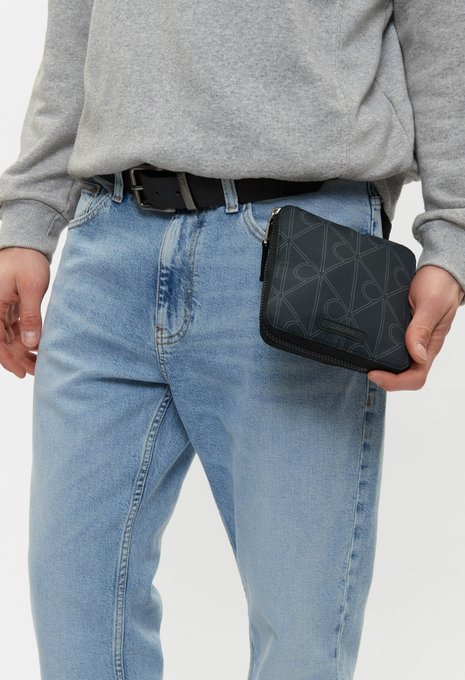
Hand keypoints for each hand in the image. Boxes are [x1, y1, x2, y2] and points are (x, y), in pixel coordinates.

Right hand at [0, 247, 49, 377]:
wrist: (27, 243)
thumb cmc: (27, 260)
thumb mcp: (32, 288)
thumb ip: (31, 316)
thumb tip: (30, 343)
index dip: (7, 359)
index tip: (20, 372)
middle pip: (2, 342)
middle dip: (17, 359)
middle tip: (36, 372)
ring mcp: (0, 309)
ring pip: (8, 338)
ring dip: (22, 352)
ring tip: (39, 365)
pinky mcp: (9, 307)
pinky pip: (14, 329)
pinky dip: (25, 340)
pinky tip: (38, 349)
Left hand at [367, 265, 464, 390]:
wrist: (441, 271)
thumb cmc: (440, 285)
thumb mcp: (431, 304)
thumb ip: (422, 328)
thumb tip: (416, 356)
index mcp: (430, 346)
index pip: (415, 378)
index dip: (394, 382)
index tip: (373, 373)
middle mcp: (420, 347)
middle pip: (403, 375)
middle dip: (384, 377)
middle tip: (362, 367)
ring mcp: (411, 339)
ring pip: (395, 362)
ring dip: (379, 364)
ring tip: (360, 357)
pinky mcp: (402, 330)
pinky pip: (391, 346)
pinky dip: (378, 348)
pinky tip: (365, 341)